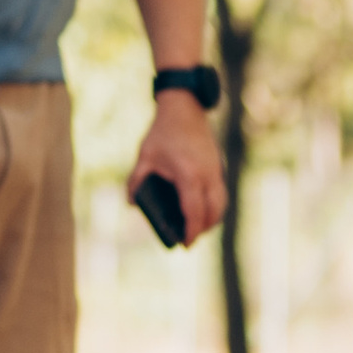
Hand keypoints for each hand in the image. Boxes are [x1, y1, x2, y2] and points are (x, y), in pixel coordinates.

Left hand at [127, 94, 225, 245]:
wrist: (185, 108)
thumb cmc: (163, 132)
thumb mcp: (145, 156)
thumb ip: (137, 180)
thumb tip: (132, 203)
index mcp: (188, 174)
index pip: (194, 211)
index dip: (191, 231)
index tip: (185, 244)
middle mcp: (207, 175)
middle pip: (213, 212)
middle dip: (202, 229)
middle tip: (189, 239)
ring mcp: (216, 171)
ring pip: (221, 204)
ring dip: (211, 219)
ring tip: (196, 227)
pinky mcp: (218, 167)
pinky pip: (221, 194)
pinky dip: (214, 207)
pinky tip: (201, 210)